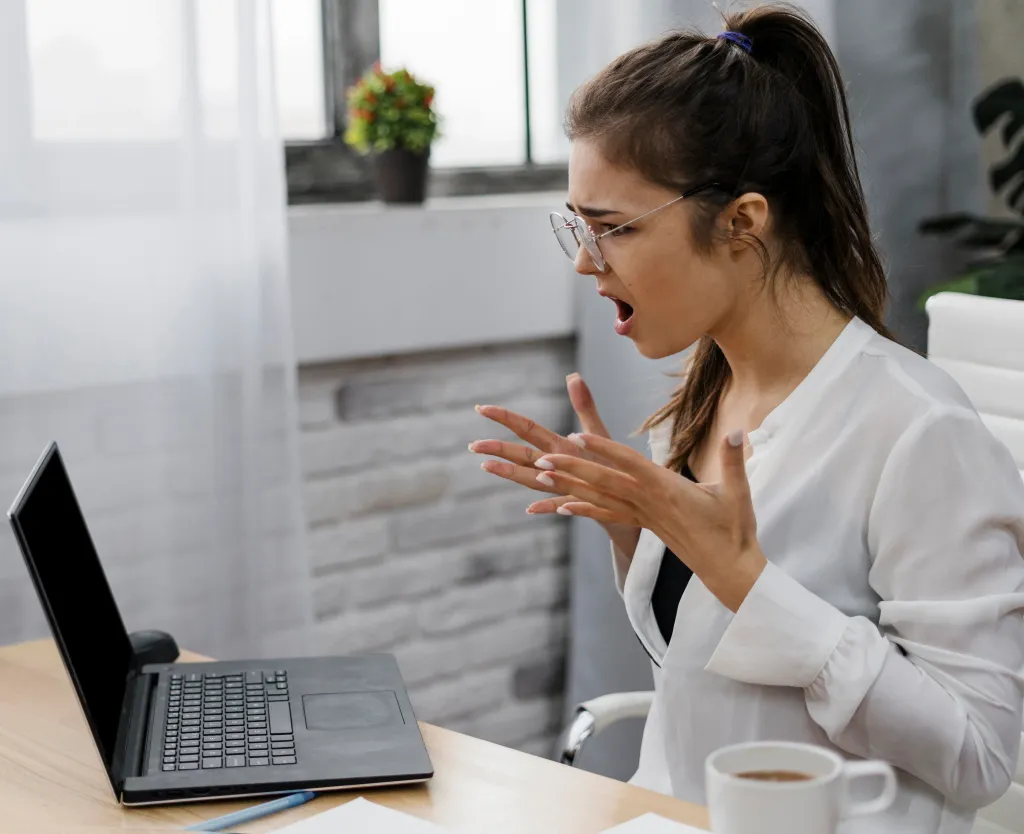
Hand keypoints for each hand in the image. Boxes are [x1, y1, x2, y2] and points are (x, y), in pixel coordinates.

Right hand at [469, 373, 640, 549]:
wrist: (626, 496)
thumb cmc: (610, 465)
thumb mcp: (597, 433)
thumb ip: (584, 406)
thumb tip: (572, 375)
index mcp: (560, 447)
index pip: (528, 429)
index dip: (505, 418)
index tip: (481, 409)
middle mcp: (556, 466)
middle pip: (523, 455)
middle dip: (498, 449)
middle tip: (473, 445)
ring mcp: (564, 485)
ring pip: (533, 478)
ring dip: (511, 473)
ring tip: (487, 467)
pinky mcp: (578, 503)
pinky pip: (560, 505)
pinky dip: (546, 505)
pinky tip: (531, 508)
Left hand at [533, 429, 766, 611]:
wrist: (730, 571)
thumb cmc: (736, 531)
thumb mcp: (738, 493)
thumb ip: (733, 460)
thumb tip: (738, 430)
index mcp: (667, 489)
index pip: (629, 463)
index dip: (603, 449)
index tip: (577, 436)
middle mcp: (648, 503)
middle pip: (604, 480)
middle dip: (571, 467)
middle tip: (540, 457)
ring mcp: (643, 516)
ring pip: (600, 497)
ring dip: (569, 485)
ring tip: (540, 474)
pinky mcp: (644, 525)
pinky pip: (608, 515)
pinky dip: (584, 509)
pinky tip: (561, 507)